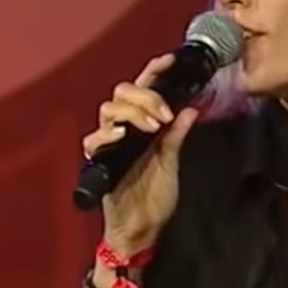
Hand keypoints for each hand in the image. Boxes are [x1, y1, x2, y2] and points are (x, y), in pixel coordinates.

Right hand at [82, 54, 199, 254]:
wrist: (141, 227)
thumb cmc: (154, 196)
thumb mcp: (171, 161)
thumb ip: (177, 135)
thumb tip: (193, 107)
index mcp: (143, 126)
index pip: (144, 91)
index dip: (154, 72)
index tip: (170, 60)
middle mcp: (124, 129)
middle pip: (122, 93)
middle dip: (146, 97)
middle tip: (166, 114)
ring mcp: (109, 143)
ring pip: (109, 110)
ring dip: (133, 112)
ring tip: (153, 125)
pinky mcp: (98, 160)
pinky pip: (93, 140)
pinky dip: (107, 134)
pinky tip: (122, 135)